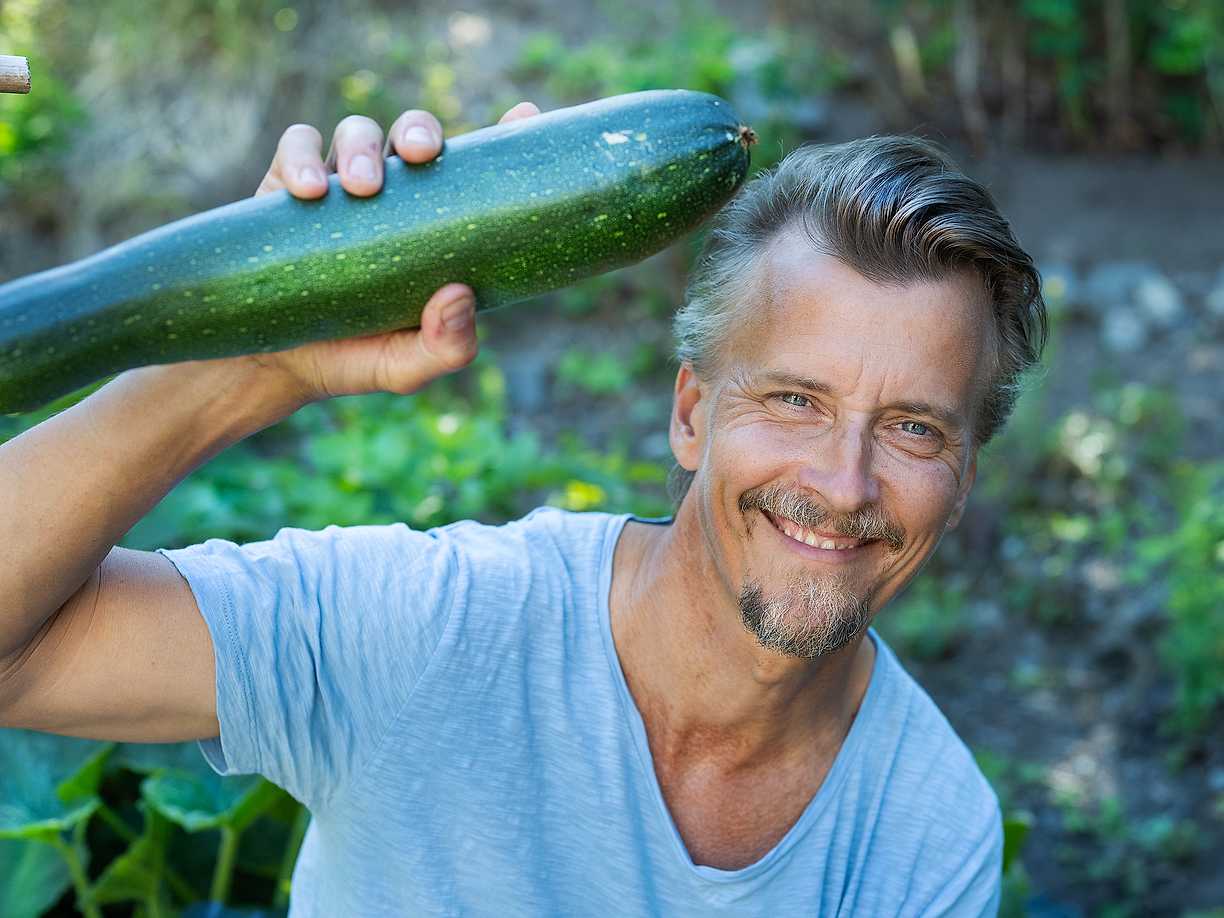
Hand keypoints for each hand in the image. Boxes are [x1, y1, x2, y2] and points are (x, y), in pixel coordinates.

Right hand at [247, 100, 541, 403]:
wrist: (277, 366)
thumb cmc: (357, 358)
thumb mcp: (409, 365)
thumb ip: (446, 345)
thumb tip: (458, 294)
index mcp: (438, 226)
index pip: (475, 170)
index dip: (504, 135)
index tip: (525, 114)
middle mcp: (396, 196)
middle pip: (416, 135)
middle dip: (421, 132)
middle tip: (421, 154)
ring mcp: (342, 187)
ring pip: (360, 132)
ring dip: (364, 148)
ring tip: (360, 188)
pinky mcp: (287, 186)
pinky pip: (298, 144)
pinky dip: (303, 157)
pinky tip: (308, 191)